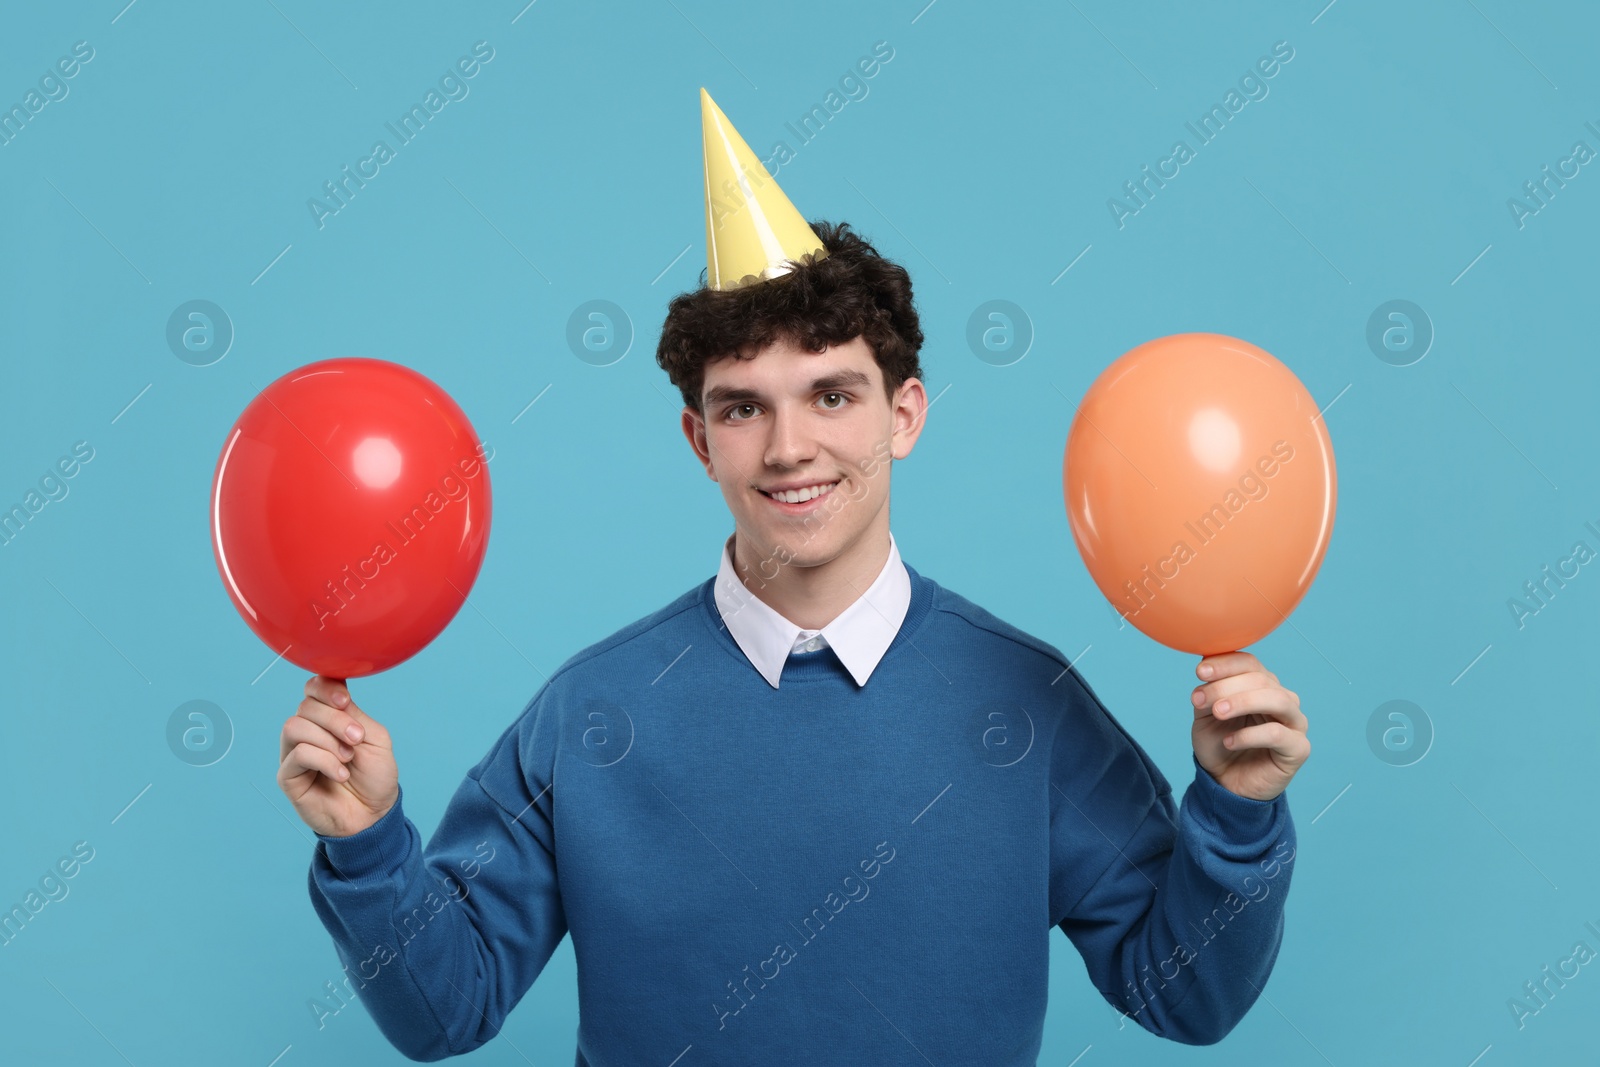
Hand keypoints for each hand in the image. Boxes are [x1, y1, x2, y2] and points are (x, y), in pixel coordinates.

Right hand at [278, 675, 398, 837]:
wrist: (374, 814)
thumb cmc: (375, 776)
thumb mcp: (374, 738)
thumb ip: (354, 714)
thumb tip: (335, 692)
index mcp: (329, 718)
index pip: (313, 688)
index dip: (325, 688)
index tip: (346, 700)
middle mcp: (308, 731)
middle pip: (306, 706)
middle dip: (335, 720)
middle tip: (357, 739)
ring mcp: (294, 753)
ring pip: (295, 726)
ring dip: (328, 740)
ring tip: (348, 758)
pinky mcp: (288, 776)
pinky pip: (298, 754)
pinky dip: (324, 760)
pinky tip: (341, 773)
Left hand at [1189, 651, 1308, 801]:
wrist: (1227, 782)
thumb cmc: (1221, 743)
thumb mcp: (1206, 715)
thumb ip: (1208, 692)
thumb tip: (1205, 671)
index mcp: (1261, 685)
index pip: (1249, 662)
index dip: (1224, 663)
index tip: (1200, 671)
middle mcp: (1282, 698)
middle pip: (1261, 679)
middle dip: (1226, 686)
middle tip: (1200, 700)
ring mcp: (1294, 722)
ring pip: (1276, 699)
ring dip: (1242, 702)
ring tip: (1218, 712)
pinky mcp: (1298, 748)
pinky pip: (1277, 733)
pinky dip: (1249, 735)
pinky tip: (1229, 742)